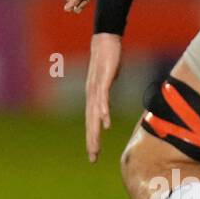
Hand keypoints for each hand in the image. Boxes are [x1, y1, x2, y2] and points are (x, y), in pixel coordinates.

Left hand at [85, 32, 122, 163]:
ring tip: (95, 146)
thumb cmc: (108, 61)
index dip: (92, 138)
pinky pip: (103, 97)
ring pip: (95, 113)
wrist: (105, 40)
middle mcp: (92, 94)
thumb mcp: (108, 83)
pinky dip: (103, 110)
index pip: (91, 121)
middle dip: (91, 140)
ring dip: (95, 130)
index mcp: (93, 97)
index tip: (94, 154)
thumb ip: (106, 96)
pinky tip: (104, 121)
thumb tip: (105, 108)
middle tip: (93, 158)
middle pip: (91, 122)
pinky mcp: (104, 79)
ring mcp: (97, 87)